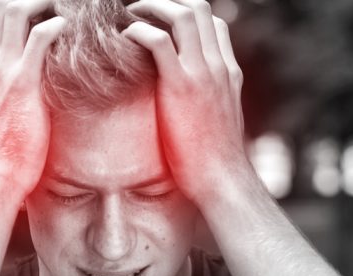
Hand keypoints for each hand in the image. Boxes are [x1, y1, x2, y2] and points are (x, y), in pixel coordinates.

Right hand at [0, 0, 65, 195]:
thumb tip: (21, 92)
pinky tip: (68, 26)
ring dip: (42, 4)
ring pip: (15, 12)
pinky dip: (55, 25)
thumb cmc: (0, 152)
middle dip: (30, 1)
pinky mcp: (23, 83)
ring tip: (65, 7)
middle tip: (55, 5)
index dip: (13, 9)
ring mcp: (2, 71)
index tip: (39, 12)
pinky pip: (38, 38)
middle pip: (0, 7)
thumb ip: (3, 94)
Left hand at [123, 0, 248, 206]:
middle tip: (139, 8)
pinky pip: (159, 41)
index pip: (214, 24)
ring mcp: (203, 73)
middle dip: (167, 1)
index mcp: (228, 73)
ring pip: (182, 14)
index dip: (187, 13)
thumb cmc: (215, 161)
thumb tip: (188, 107)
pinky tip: (124, 39)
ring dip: (152, 7)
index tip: (161, 20)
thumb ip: (208, 104)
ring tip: (128, 15)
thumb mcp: (218, 123)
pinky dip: (139, 31)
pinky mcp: (181, 86)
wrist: (222, 179)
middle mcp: (219, 66)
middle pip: (199, 8)